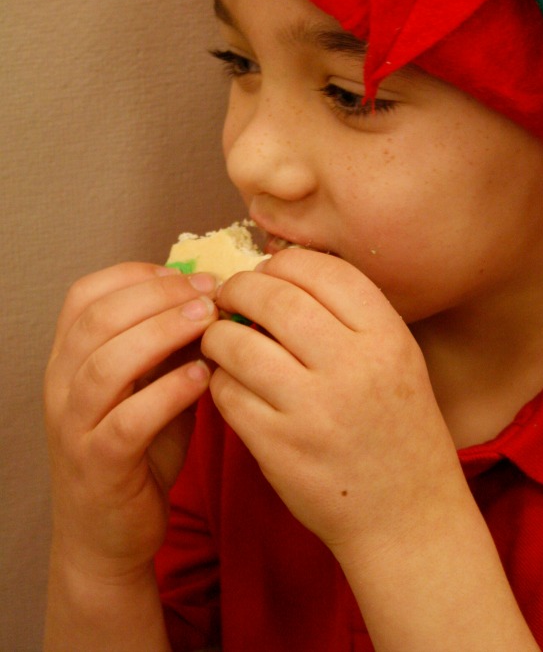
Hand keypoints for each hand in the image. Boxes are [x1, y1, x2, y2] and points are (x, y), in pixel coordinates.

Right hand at [44, 262, 218, 577]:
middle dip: (158, 296)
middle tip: (208, 292)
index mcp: (69, 358)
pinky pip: (129, 421)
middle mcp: (61, 386)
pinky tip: (203, 377)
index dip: (137, 275)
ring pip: (106, 364)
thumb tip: (211, 295)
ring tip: (208, 322)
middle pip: (98, 319)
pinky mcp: (99, 466)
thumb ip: (169, 345)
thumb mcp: (150, 384)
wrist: (108, 537)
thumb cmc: (136, 450)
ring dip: (162, 333)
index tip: (187, 275)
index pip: (85, 294)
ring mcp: (75, 427)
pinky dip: (168, 392)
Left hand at [202, 249, 459, 558]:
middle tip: (230, 296)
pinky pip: (227, 393)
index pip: (323, 270)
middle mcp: (352, 366)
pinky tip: (230, 382)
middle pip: (274, 297)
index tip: (267, 273)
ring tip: (219, 338)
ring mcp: (313, 409)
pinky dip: (219, 381)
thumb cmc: (397, 427)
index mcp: (386, 336)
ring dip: (217, 334)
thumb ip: (348, 316)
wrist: (406, 515)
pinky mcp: (278, 447)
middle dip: (240, 288)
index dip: (283, 263)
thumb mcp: (396, 357)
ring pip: (238, 343)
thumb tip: (276, 272)